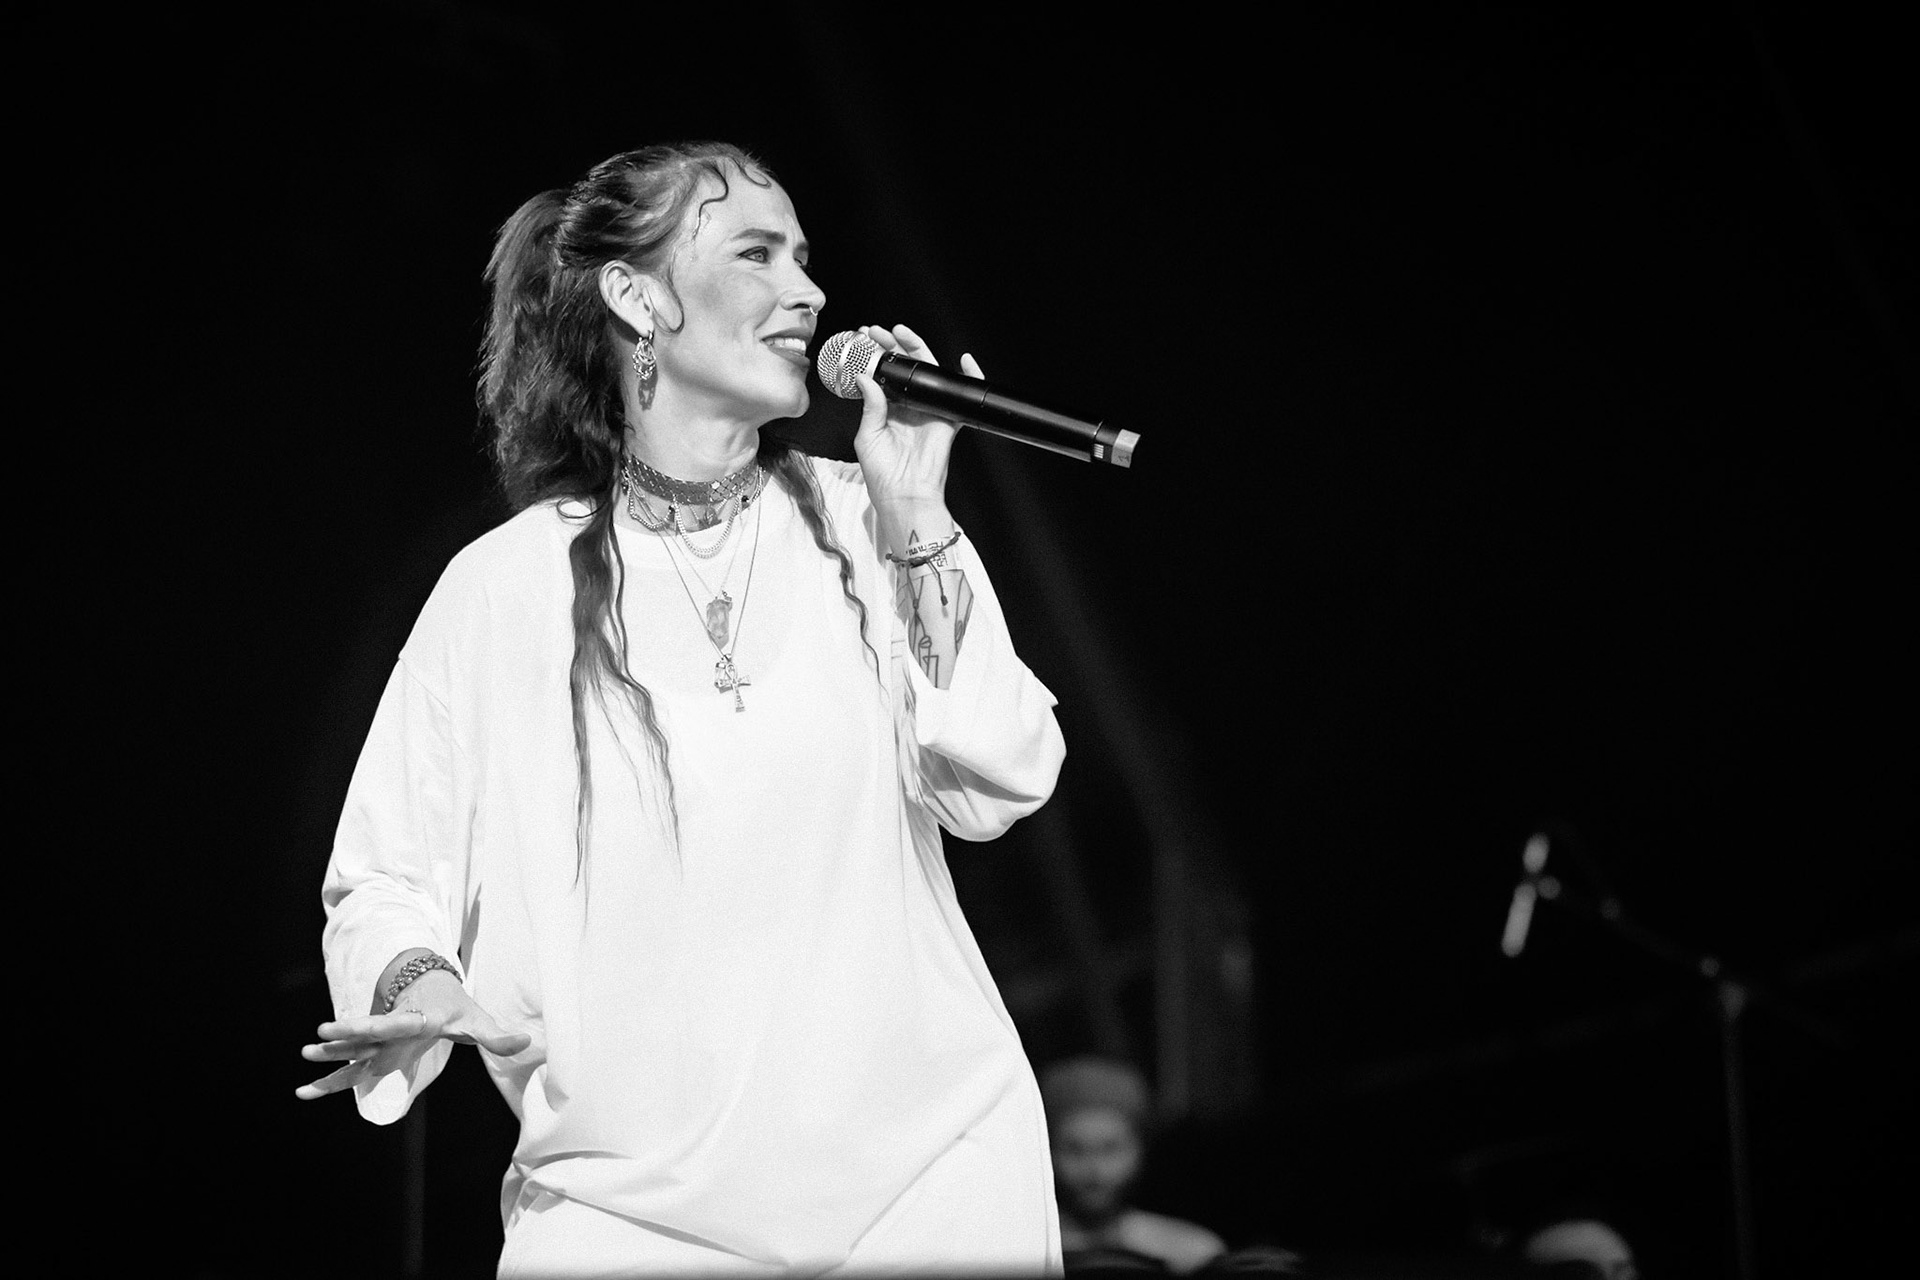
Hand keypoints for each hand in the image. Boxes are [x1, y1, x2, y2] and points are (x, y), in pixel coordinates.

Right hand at [295, 971, 530, 1100]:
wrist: (427, 987)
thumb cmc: (453, 1006)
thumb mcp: (475, 1019)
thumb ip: (497, 1035)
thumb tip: (527, 1043)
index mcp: (418, 1018)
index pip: (403, 1021)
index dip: (390, 1023)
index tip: (374, 1023)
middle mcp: (393, 1028)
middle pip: (369, 1032)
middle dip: (348, 1033)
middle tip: (322, 1034)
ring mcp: (379, 1043)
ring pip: (351, 1050)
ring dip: (330, 1054)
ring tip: (305, 1055)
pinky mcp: (372, 1056)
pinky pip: (347, 1071)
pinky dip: (327, 1082)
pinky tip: (303, 1094)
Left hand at [850, 323, 983, 508]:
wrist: (904, 495)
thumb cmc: (883, 474)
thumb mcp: (867, 435)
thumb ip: (870, 405)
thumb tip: (866, 377)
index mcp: (887, 411)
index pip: (882, 375)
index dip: (874, 356)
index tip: (862, 340)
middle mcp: (908, 407)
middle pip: (904, 368)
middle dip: (892, 346)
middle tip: (878, 332)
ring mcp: (928, 411)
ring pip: (928, 372)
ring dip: (917, 349)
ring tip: (901, 333)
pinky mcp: (947, 419)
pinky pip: (961, 395)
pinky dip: (968, 377)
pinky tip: (964, 361)